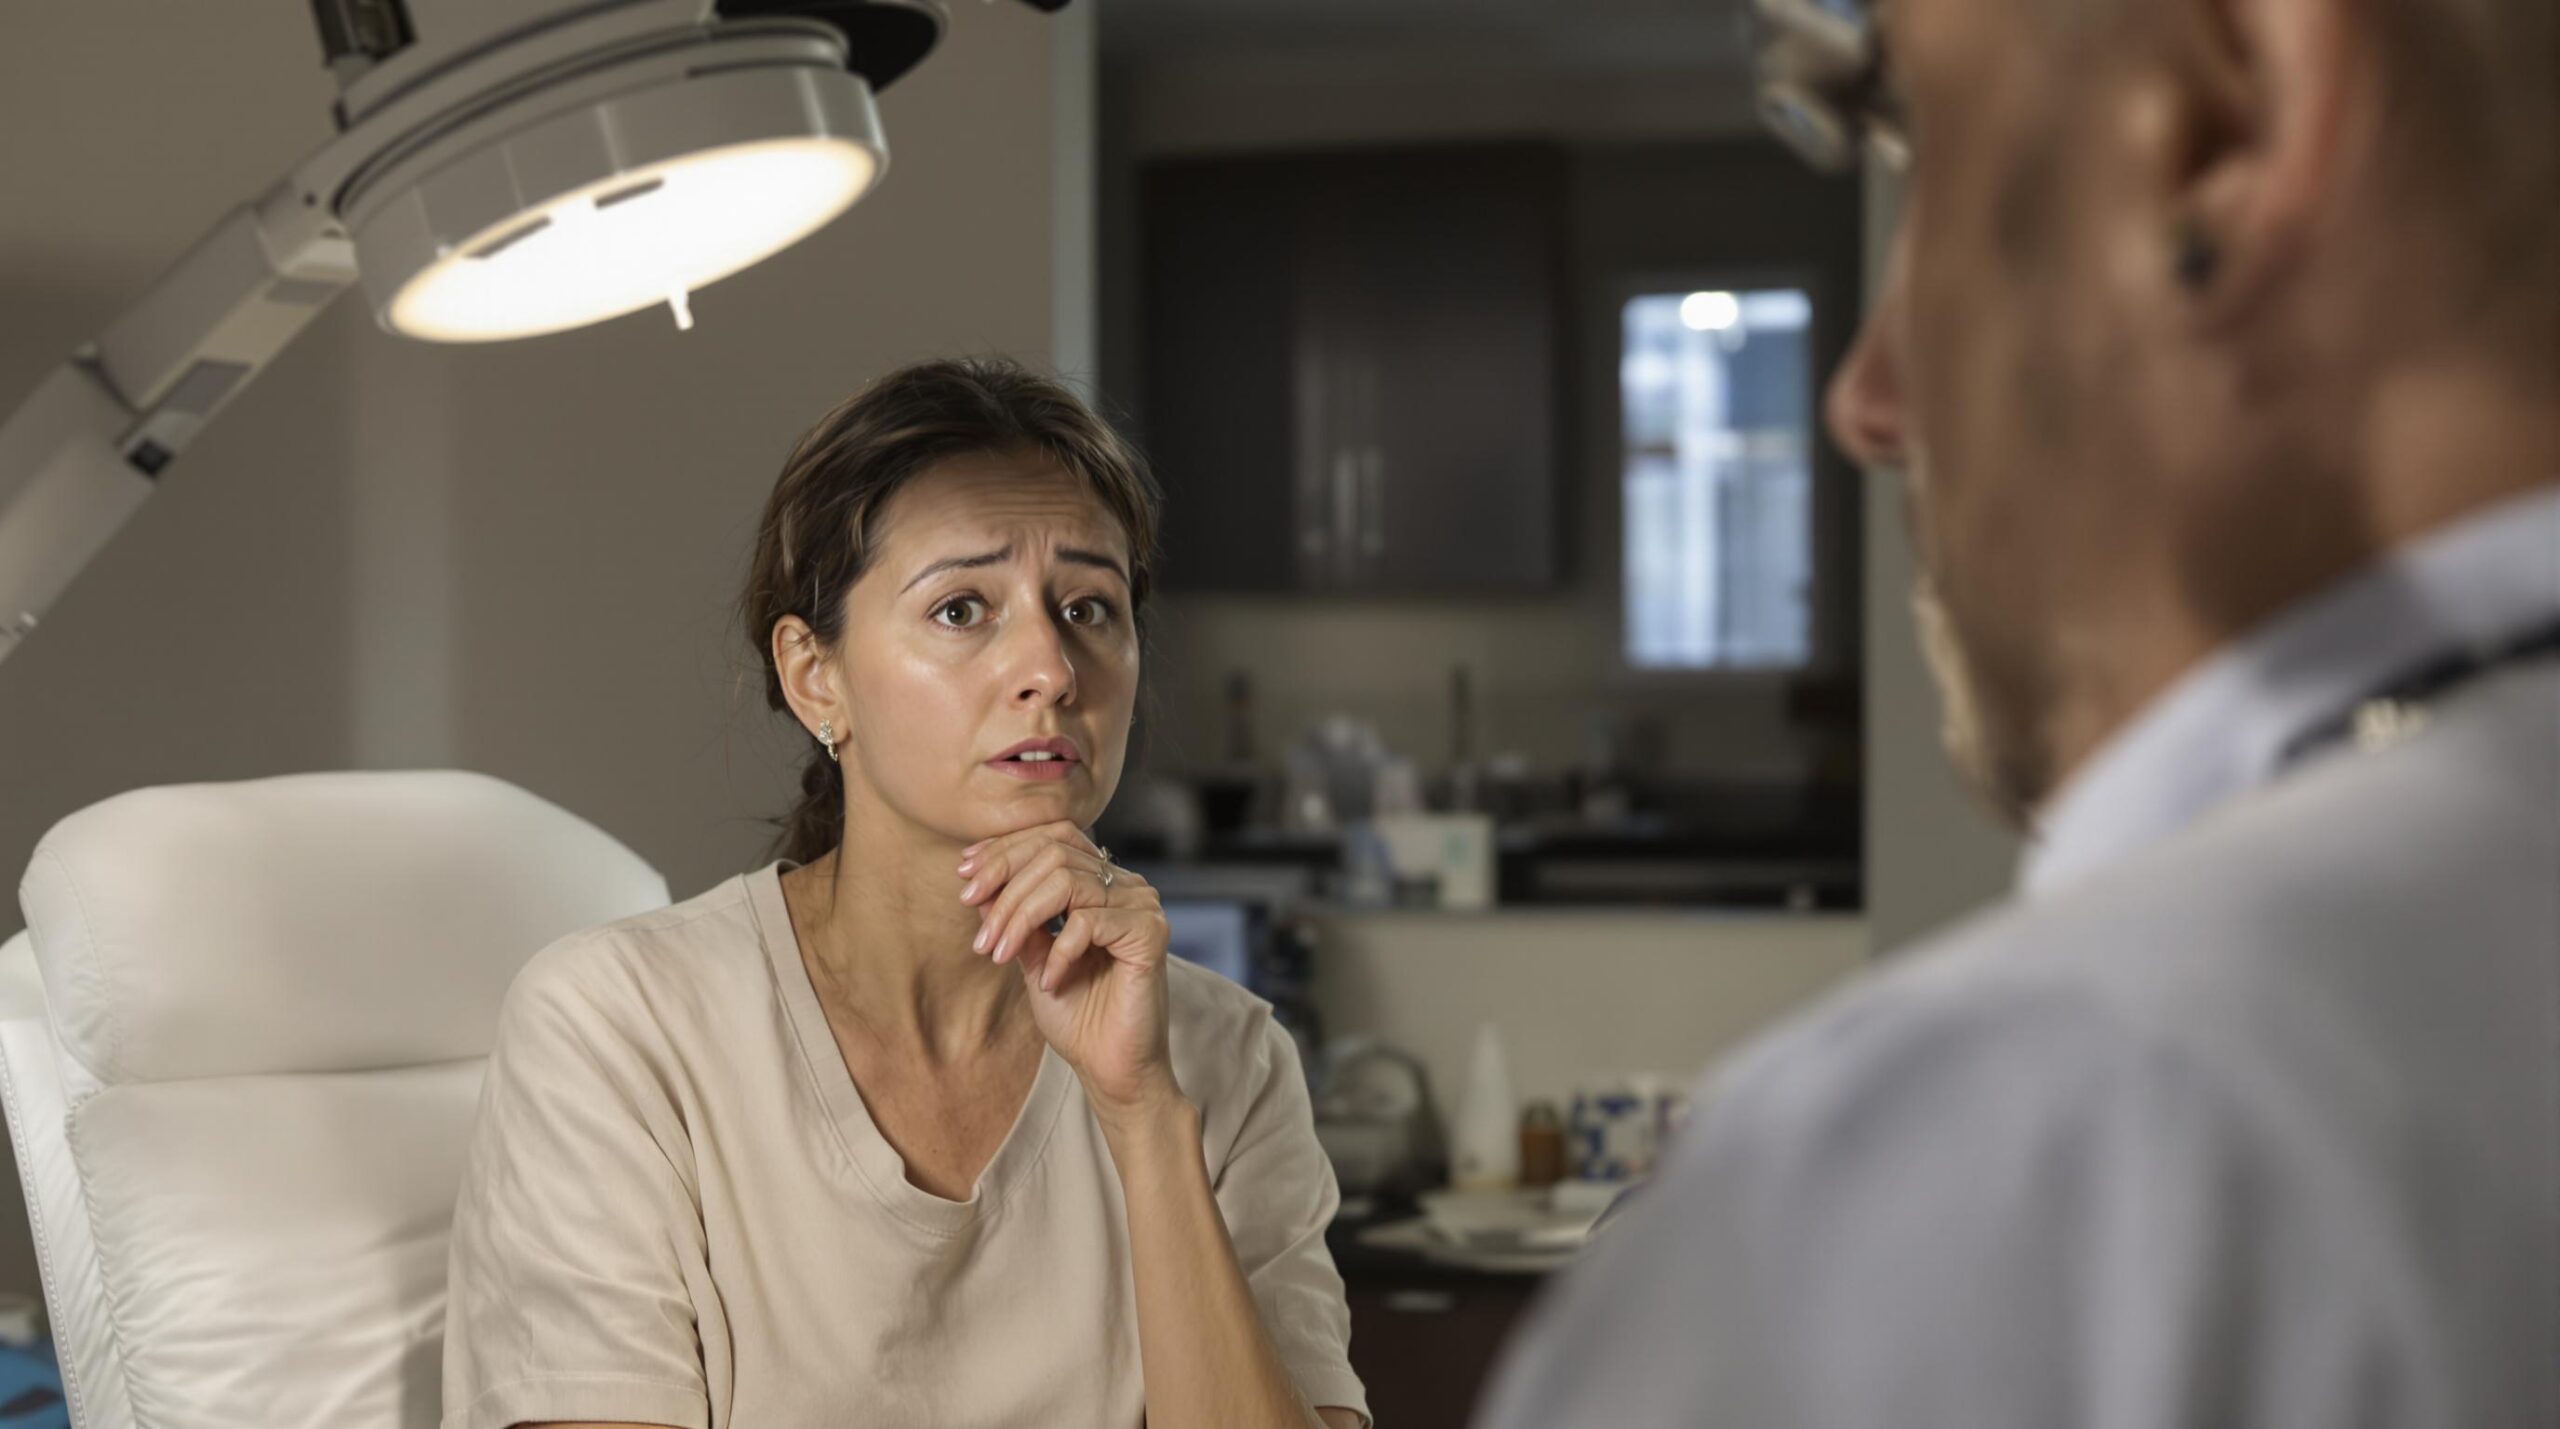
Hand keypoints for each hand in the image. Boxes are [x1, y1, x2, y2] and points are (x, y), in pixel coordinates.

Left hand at [959, 822, 1178, 1119]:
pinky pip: (1090, 921)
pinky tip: (1050, 981)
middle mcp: (1126, 885)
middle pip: (1055, 853)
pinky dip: (1058, 951)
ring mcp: (1142, 905)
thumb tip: (974, 880)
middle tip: (980, 936)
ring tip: (1001, 956)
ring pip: (1066, 881)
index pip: (1052, 838)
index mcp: (1101, 882)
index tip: (964, 877)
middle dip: (1004, 890)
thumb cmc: (1076, 1015)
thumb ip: (1012, 917)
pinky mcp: (1151, 933)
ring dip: (1020, 918)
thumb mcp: (1030, 956)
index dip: (1005, 850)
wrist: (1110, 1067)